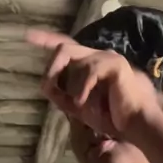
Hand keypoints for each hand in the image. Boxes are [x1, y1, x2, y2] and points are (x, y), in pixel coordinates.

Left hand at [26, 29, 159, 136]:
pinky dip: (83, 88)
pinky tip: (84, 103)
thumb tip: (45, 86)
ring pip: (75, 60)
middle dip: (52, 67)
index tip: (28, 37)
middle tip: (48, 85)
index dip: (47, 40)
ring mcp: (107, 57)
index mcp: (90, 64)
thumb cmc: (111, 117)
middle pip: (65, 48)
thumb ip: (62, 97)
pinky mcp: (115, 64)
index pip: (66, 46)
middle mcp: (98, 56)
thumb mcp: (79, 108)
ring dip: (70, 84)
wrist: (134, 125)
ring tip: (76, 103)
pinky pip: (89, 70)